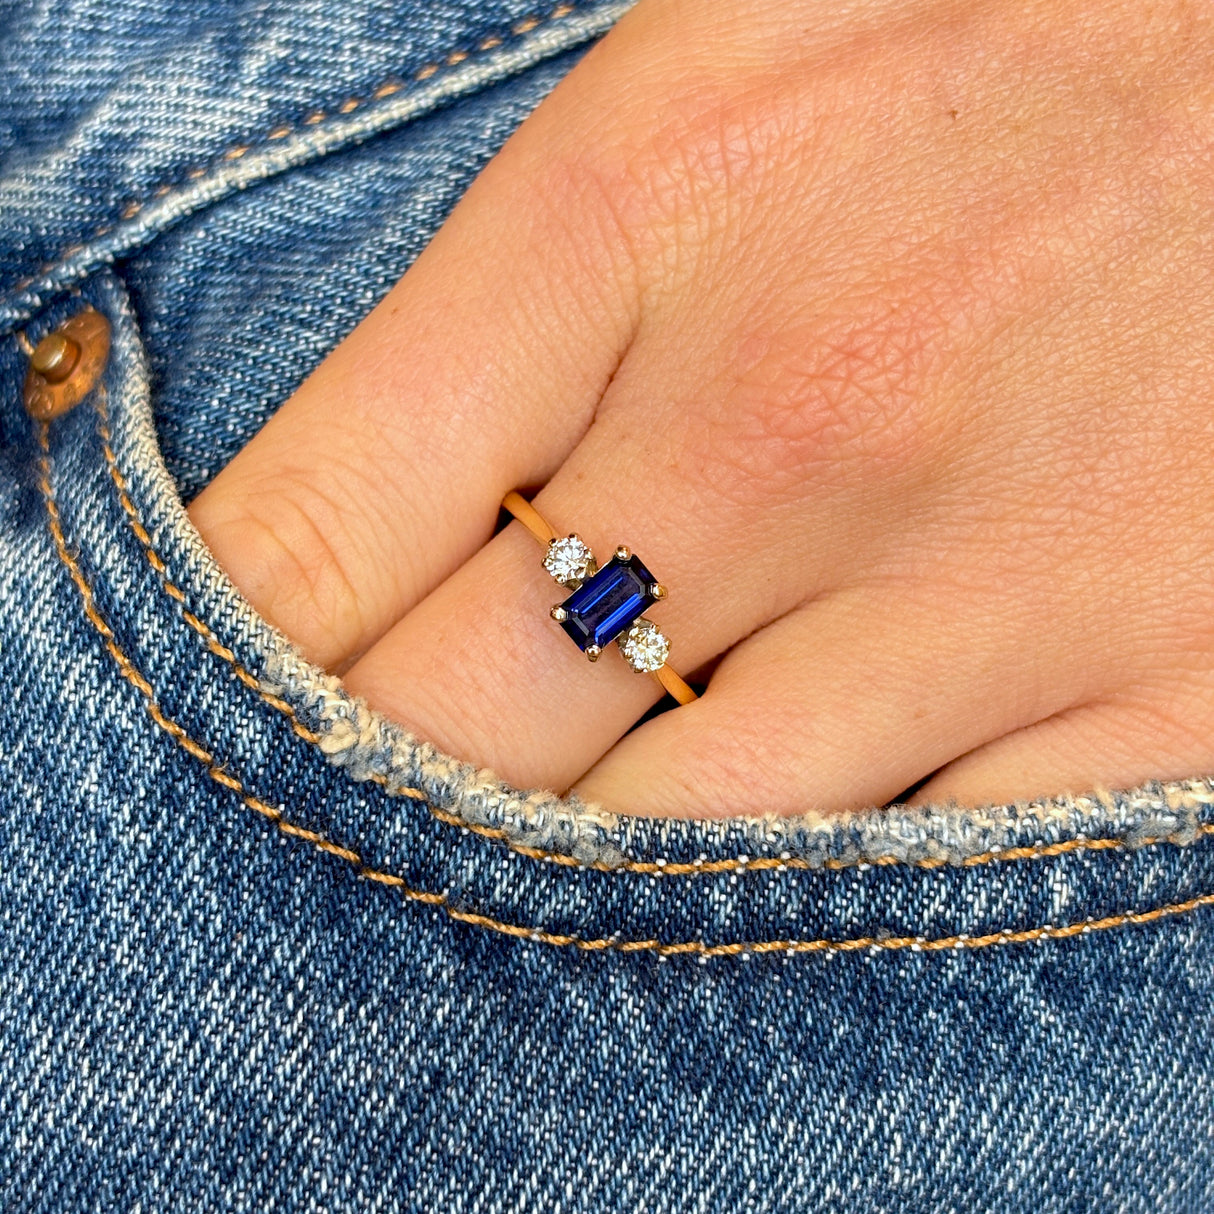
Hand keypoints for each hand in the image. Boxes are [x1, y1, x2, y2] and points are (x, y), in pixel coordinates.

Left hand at [187, 0, 1213, 815]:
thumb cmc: (987, 51)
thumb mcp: (710, 84)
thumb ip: (520, 292)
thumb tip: (345, 512)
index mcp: (653, 214)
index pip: (321, 528)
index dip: (230, 654)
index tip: (205, 707)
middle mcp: (803, 419)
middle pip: (459, 721)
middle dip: (374, 783)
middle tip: (357, 800)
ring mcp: (989, 575)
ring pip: (663, 844)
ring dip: (568, 867)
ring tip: (549, 839)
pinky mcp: (1164, 683)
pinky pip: (901, 878)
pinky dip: (802, 886)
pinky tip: (771, 837)